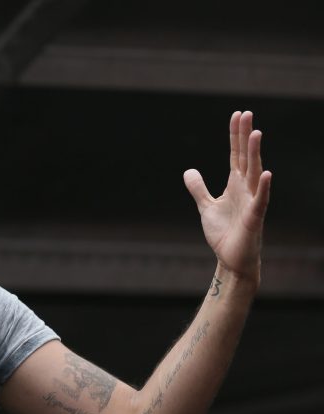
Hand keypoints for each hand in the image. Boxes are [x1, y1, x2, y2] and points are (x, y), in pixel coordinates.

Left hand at [183, 111, 271, 281]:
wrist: (231, 258)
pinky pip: (260, 200)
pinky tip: (266, 173)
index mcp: (235, 184)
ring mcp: (252, 201)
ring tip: (256, 133)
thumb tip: (189, 171)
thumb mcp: (206, 207)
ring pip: (254, 172)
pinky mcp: (254, 218)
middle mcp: (246, 189)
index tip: (237, 115)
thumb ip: (199, 189)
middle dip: (245, 136)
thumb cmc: (223, 233)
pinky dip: (263, 187)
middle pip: (246, 157)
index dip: (235, 135)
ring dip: (255, 153)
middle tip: (247, 114)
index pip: (236, 154)